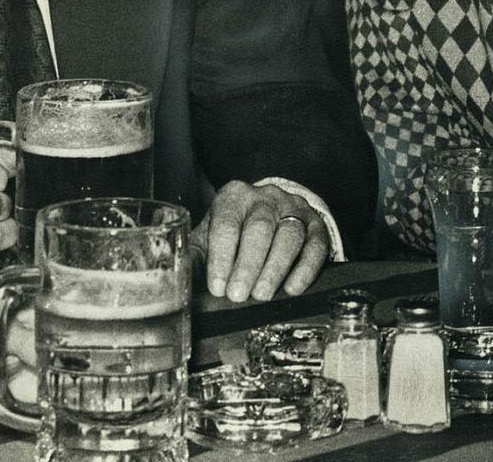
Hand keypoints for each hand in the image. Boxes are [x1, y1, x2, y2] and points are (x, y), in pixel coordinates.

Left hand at [192, 181, 328, 302]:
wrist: (269, 218)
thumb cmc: (233, 234)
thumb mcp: (209, 240)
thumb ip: (195, 258)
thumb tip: (176, 284)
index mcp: (233, 196)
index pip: (226, 223)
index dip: (221, 257)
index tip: (217, 286)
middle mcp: (265, 197)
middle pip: (259, 228)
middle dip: (248, 265)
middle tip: (239, 295)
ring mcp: (293, 208)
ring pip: (289, 235)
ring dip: (275, 269)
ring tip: (261, 295)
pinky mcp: (316, 224)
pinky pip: (315, 245)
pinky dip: (305, 269)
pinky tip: (292, 288)